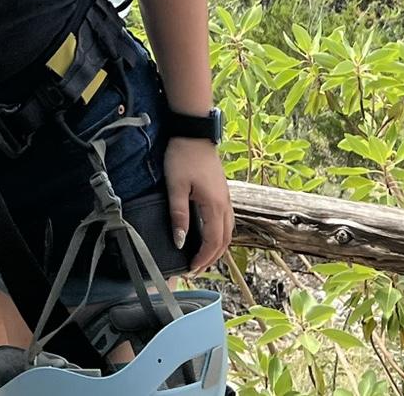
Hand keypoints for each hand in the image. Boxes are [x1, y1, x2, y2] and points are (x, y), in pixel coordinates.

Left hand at [163, 137, 233, 273]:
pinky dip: (220, 234)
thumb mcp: (176, 186)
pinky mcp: (223, 192)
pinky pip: (227, 221)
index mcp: (214, 206)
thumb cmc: (183, 157)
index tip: (191, 269)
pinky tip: (210, 235)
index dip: (203, 259)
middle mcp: (225, 205)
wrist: (194, 133)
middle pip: (224, 240)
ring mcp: (226, 198)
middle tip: (196, 268)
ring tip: (203, 257)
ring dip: (217, 247)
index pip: (213, 242)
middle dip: (211, 258)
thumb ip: (179, 215)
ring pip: (228, 232)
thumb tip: (180, 241)